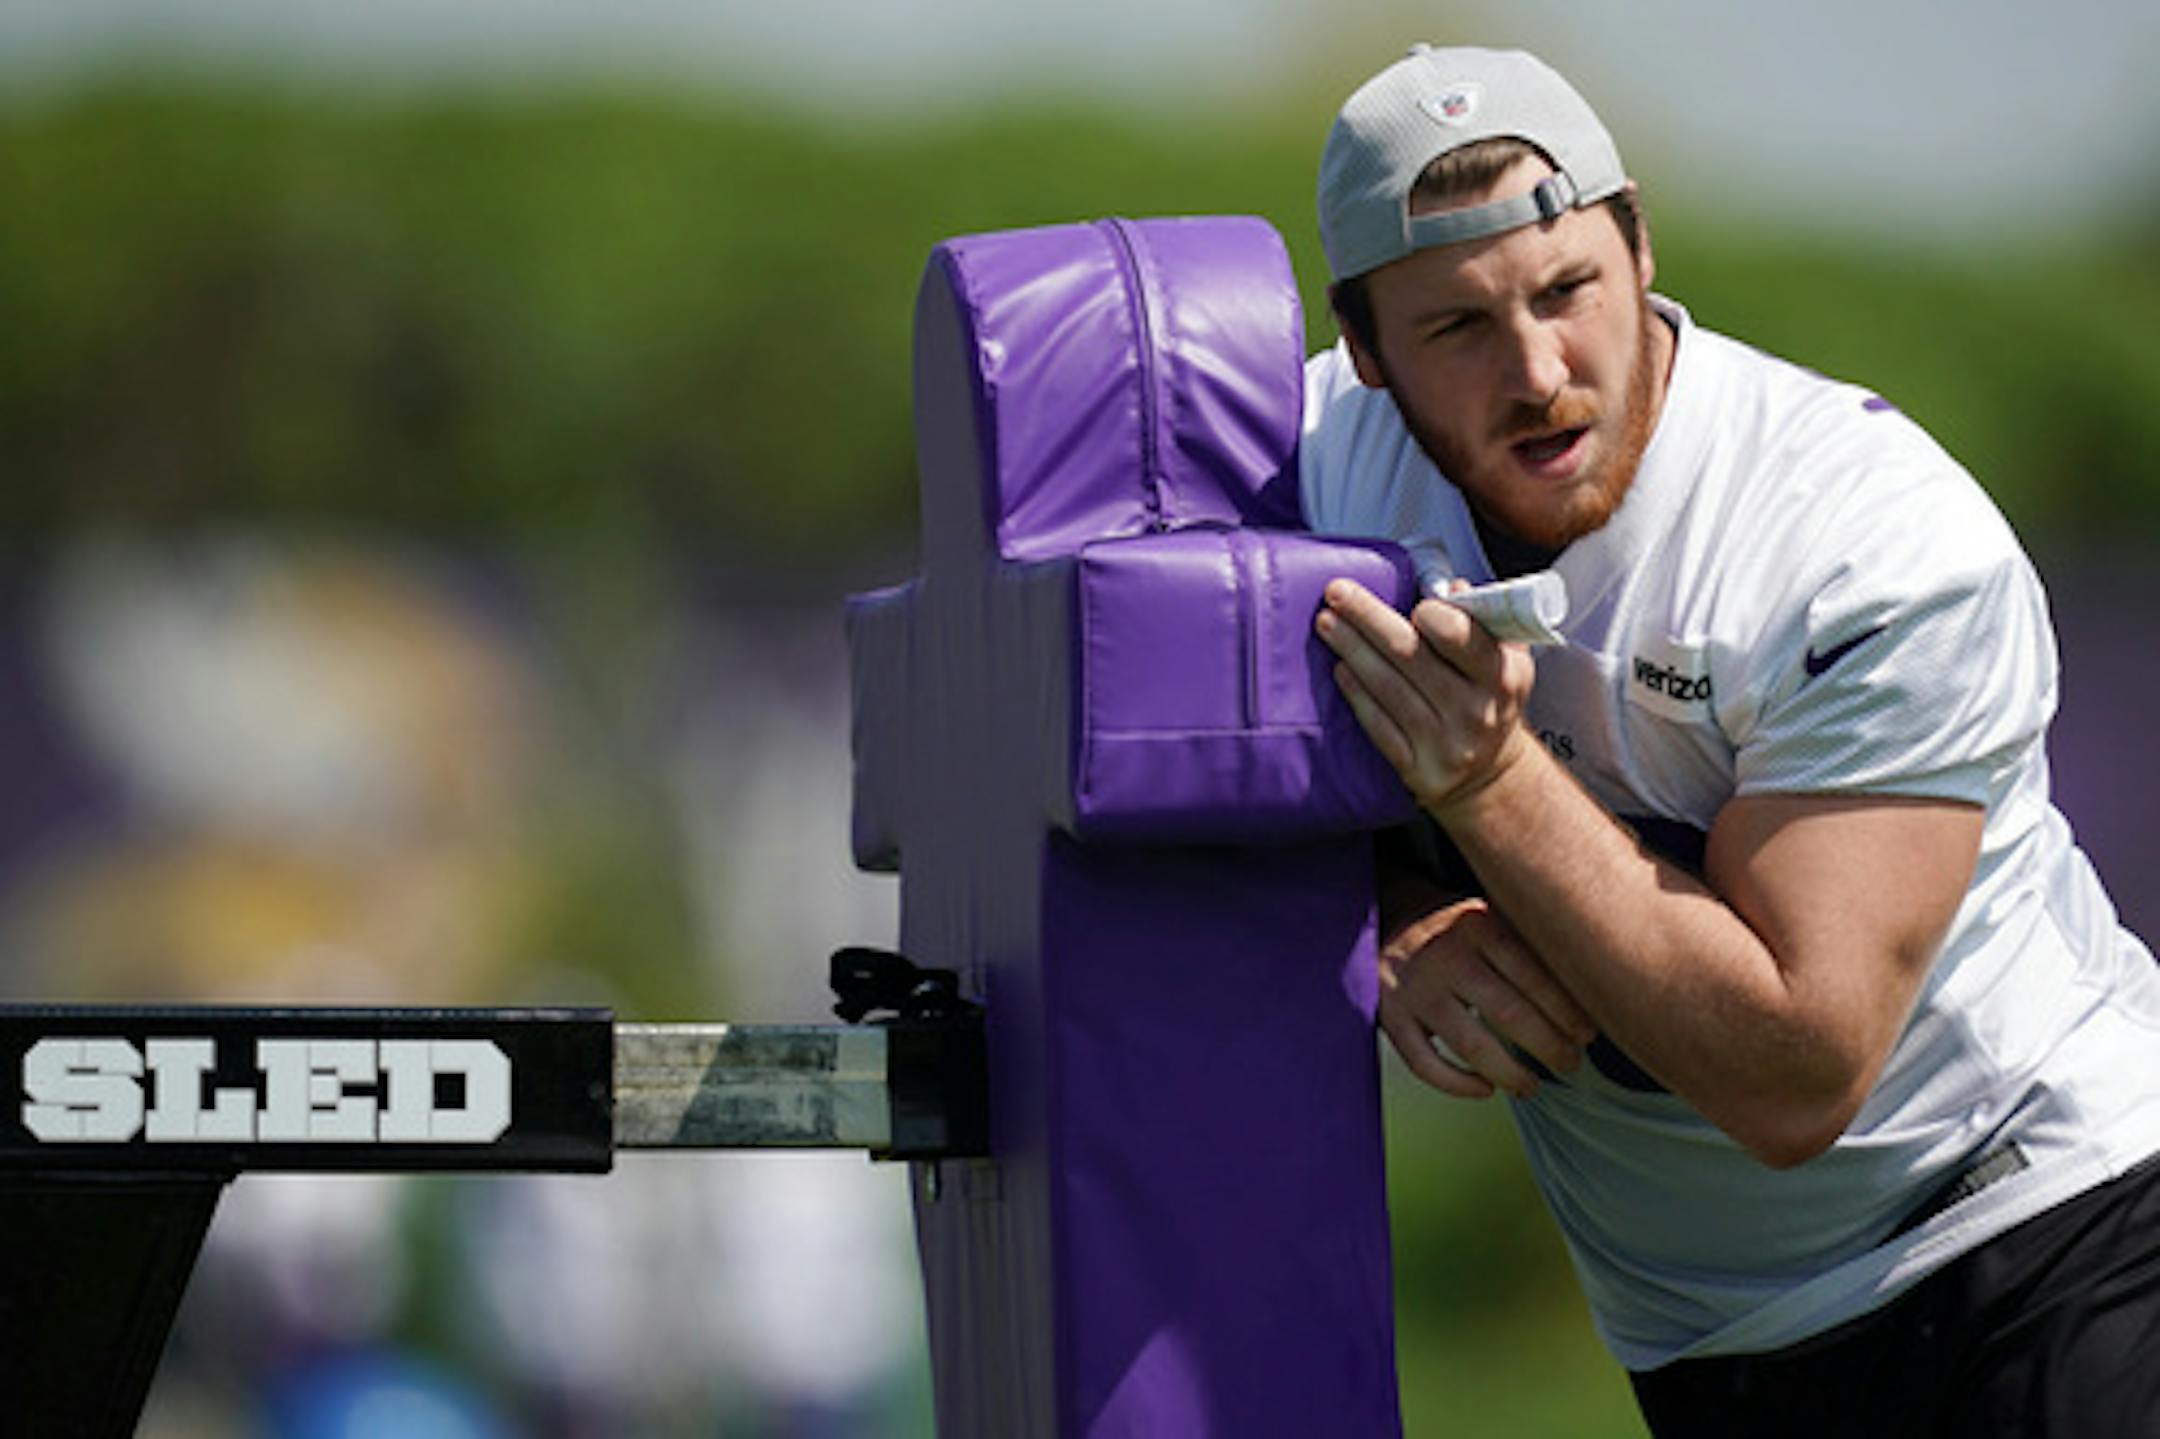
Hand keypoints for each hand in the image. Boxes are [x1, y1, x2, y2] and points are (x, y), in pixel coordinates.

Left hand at [1314, 578, 1537, 815]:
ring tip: (1328, 622)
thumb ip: (1483, 623)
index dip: (1434, 616)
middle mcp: (1475, 713)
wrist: (1490, 772)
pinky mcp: (1417, 768)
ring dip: (1352, 649)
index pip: (1464, 638)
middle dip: (1368, 618)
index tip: (1410, 601)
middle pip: (1410, 655)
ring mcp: (1444, 744)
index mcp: (1502, 677)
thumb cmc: (1490, 701)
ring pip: (1387, 688)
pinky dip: (1357, 693)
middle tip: (1337, 592)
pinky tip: (1342, 669)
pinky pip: (1378, 725)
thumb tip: (1451, 588)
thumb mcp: (1506, 661)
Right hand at [1378, 896, 1597, 1098]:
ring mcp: (1414, 989)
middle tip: (1570, 1064)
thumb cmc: (1460, 932)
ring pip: (1470, 1045)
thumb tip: (1595, 997)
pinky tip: (1485, 1090)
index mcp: (1477, 925)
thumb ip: (1532, 947)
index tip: (1589, 1034)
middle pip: (1508, 1013)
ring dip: (1510, 1074)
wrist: (1384, 920)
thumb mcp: (1493, 919)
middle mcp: (1444, 955)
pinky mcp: (1390, 1017)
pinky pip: (1425, 1064)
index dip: (1567, 1011)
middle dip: (1549, 1047)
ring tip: (1533, 1087)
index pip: (1533, 974)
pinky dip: (1457, 1085)